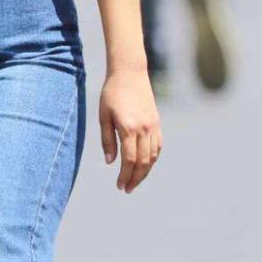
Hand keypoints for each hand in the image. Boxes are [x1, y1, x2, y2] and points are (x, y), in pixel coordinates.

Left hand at [99, 67, 161, 192]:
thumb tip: (110, 163)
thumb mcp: (103, 116)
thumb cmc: (111, 93)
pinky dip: (152, 159)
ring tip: (135, 181)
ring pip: (153, 157)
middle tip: (127, 189)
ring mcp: (153, 126)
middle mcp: (144, 129)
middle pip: (143, 162)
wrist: (130, 73)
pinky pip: (158, 147)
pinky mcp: (157, 123)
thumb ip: (107, 140)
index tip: (119, 186)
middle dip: (135, 179)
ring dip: (144, 172)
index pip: (129, 160)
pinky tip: (145, 165)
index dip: (125, 176)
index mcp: (128, 128)